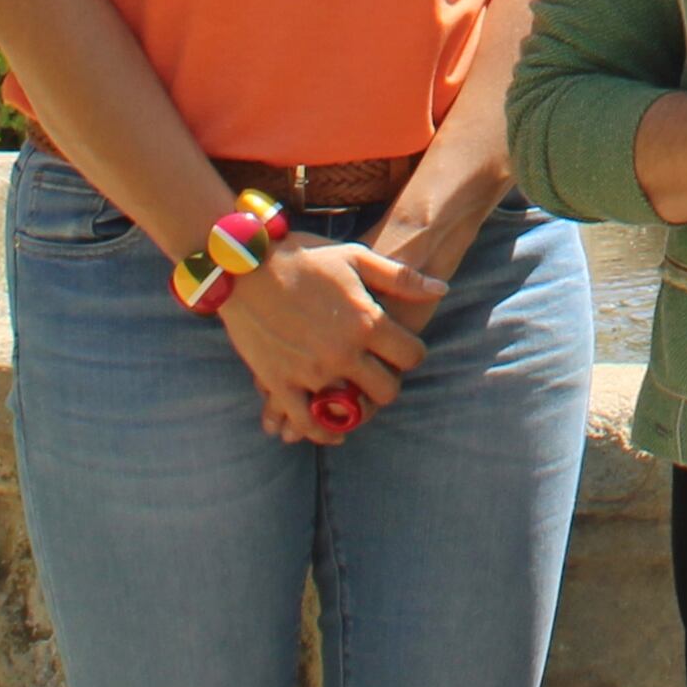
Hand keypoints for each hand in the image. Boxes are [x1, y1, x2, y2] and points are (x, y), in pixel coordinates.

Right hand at [217, 237, 438, 424]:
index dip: (412, 354)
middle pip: (386, 390)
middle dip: (388, 383)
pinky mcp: (279, 383)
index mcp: (367, 321)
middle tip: (379, 372)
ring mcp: (310, 372)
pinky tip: (331, 428)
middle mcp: (343, 352)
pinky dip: (321, 431)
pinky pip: (306, 421)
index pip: (411, 355)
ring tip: (355, 398)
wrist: (245, 263)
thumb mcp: (357, 257)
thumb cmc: (305, 256)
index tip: (402, 349)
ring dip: (356, 409)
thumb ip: (401, 277)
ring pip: (348, 412)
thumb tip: (441, 289)